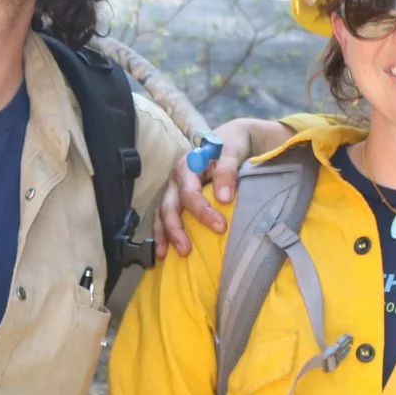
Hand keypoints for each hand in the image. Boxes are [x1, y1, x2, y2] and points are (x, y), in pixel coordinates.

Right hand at [158, 117, 294, 247]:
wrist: (232, 139)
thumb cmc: (233, 145)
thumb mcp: (233, 150)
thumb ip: (227, 171)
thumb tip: (223, 199)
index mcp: (188, 165)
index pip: (191, 193)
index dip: (203, 212)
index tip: (221, 227)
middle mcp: (177, 178)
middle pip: (170, 206)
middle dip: (176, 229)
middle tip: (187, 250)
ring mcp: (174, 189)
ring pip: (162, 213)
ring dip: (164, 235)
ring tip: (166, 255)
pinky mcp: (176, 198)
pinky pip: (164, 217)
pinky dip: (162, 233)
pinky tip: (163, 251)